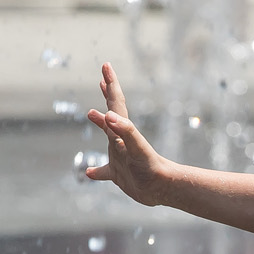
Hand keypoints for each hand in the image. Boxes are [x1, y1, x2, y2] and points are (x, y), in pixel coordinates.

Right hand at [84, 63, 173, 205]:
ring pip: (108, 135)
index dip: (111, 83)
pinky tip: (89, 172)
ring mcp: (120, 156)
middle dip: (108, 93)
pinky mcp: (119, 174)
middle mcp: (121, 139)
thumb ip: (125, 130)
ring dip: (100, 123)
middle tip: (102, 78)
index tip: (106, 65)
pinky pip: (104, 171)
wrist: (163, 188)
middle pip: (112, 111)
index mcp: (124, 130)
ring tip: (91, 113)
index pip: (116, 102)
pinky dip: (96, 171)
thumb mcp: (137, 147)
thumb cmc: (151, 168)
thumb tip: (106, 115)